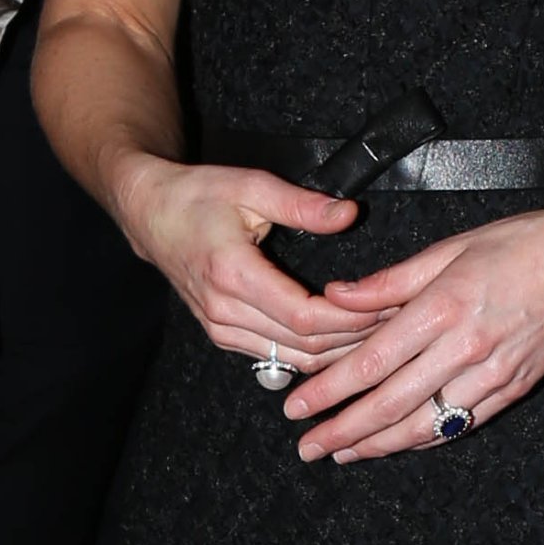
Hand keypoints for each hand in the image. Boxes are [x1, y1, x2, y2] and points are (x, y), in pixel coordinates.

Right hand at [112, 153, 380, 371]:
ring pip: (290, 359)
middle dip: (353, 337)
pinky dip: (312, 353)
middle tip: (396, 320)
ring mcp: (220, 328)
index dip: (348, 318)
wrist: (148, 213)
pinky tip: (342, 342)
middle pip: (302, 344)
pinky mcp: (221, 333)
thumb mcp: (251, 186)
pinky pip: (274, 356)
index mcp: (232, 274)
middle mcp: (223, 311)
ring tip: (378, 333)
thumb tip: (349, 215)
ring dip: (336, 352)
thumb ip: (302, 205)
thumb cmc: (197, 194)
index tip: (384, 304)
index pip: (302, 316)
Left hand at [280, 194, 543, 462]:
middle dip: (343, 428)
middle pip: (391, 403)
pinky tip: (398, 444)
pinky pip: (460, 424)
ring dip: (377, 444)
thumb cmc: (524, 243)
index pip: (374, 360)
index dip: (332, 388)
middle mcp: (466, 347)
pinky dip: (424, 439)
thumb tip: (339, 295)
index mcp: (446, 305)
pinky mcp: (513, 389)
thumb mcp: (452, 246)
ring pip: (423, 424)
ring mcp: (492, 375)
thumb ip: (391, 280)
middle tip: (307, 444)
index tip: (300, 405)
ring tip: (342, 451)